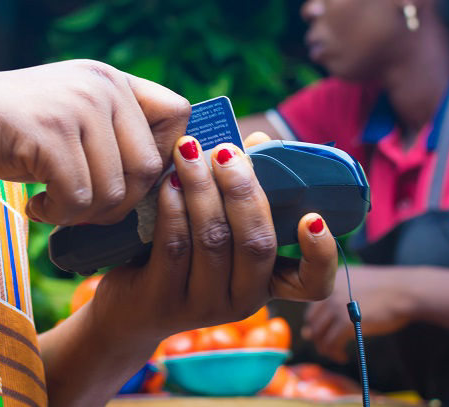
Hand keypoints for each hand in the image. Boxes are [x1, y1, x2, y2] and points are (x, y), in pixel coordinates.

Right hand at [0, 59, 190, 224]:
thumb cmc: (13, 132)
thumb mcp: (72, 115)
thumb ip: (115, 133)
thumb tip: (166, 181)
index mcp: (112, 80)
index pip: (178, 115)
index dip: (165, 156)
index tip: (130, 178)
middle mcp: (100, 86)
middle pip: (148, 166)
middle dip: (121, 203)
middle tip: (85, 207)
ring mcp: (74, 106)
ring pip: (114, 191)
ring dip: (85, 213)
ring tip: (56, 205)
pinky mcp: (48, 134)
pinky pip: (78, 199)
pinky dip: (58, 216)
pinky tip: (37, 206)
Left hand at [88, 135, 338, 346]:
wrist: (128, 307)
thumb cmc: (184, 253)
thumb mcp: (218, 227)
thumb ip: (243, 188)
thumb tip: (258, 140)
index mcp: (267, 283)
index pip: (312, 285)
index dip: (321, 254)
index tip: (312, 216)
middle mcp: (242, 302)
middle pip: (255, 244)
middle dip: (242, 190)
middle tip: (226, 152)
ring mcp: (203, 307)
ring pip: (212, 240)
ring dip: (201, 188)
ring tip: (187, 151)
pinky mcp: (163, 303)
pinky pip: (174, 247)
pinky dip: (173, 208)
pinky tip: (168, 181)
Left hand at [302, 265, 415, 362]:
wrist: (406, 291)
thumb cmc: (388, 289)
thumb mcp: (358, 284)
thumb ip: (339, 298)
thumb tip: (317, 323)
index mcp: (330, 279)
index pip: (312, 305)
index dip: (317, 323)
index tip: (325, 333)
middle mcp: (328, 291)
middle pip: (312, 321)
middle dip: (318, 337)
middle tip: (329, 346)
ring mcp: (335, 307)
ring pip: (318, 335)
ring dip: (325, 348)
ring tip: (337, 354)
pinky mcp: (345, 323)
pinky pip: (330, 344)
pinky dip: (334, 353)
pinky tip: (343, 356)